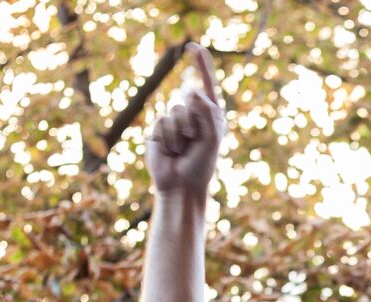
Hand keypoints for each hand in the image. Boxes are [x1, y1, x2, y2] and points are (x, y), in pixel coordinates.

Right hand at [146, 44, 226, 199]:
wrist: (181, 185)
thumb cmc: (201, 165)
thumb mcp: (212, 138)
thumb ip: (206, 112)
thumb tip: (190, 89)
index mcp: (211, 114)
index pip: (206, 84)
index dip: (200, 65)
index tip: (192, 47)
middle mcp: (192, 113)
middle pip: (189, 97)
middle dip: (194, 121)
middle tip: (195, 142)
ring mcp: (174, 120)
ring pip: (175, 110)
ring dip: (181, 133)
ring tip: (182, 149)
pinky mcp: (158, 128)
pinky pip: (161, 122)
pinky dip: (168, 138)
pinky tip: (171, 151)